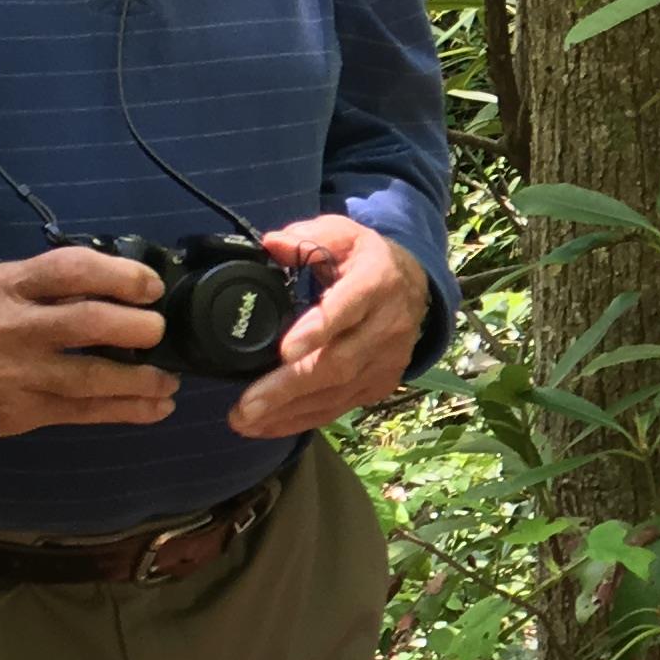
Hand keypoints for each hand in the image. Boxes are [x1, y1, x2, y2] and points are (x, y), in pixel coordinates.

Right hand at [0, 249, 175, 443]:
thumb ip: (35, 286)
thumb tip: (105, 286)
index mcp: (0, 285)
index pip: (71, 268)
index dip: (121, 275)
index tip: (151, 286)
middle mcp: (7, 326)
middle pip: (91, 322)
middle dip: (140, 327)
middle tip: (161, 330)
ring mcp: (12, 374)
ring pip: (94, 377)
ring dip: (143, 379)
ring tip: (169, 379)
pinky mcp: (15, 413)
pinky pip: (82, 413)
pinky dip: (125, 412)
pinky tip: (152, 408)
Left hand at [226, 214, 430, 440]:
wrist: (415, 286)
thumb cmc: (366, 259)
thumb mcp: (342, 233)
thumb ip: (307, 236)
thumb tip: (272, 244)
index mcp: (376, 283)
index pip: (346, 310)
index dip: (318, 331)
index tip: (286, 351)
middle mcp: (386, 327)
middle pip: (337, 364)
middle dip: (289, 388)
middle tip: (246, 406)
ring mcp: (385, 361)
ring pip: (336, 393)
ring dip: (289, 412)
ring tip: (244, 421)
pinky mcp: (380, 384)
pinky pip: (340, 407)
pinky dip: (303, 420)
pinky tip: (268, 426)